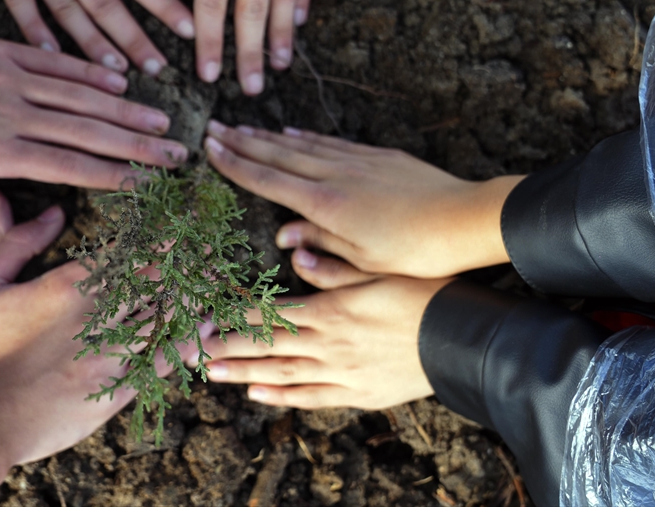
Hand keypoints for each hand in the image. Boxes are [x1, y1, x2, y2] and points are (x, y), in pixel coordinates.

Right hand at [0, 0, 194, 74]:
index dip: (163, 6)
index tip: (185, 32)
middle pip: (105, 8)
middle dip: (133, 41)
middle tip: (155, 70)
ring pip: (66, 14)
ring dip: (91, 46)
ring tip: (113, 74)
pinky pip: (19, 6)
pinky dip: (34, 32)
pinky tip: (50, 56)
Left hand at [0, 27, 189, 243]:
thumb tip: (10, 237)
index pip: (67, 165)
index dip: (112, 174)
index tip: (148, 183)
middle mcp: (11, 112)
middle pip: (87, 130)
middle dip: (137, 143)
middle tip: (176, 153)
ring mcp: (11, 76)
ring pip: (79, 94)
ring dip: (125, 107)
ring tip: (161, 120)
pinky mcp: (5, 49)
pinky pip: (56, 61)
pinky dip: (91, 71)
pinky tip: (121, 79)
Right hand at [0, 206, 198, 464]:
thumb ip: (15, 244)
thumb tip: (51, 213)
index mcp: (67, 287)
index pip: (127, 253)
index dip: (160, 238)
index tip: (183, 224)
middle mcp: (98, 319)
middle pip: (156, 283)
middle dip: (187, 264)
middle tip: (214, 248)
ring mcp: (111, 356)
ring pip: (166, 320)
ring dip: (194, 299)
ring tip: (218, 282)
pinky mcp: (116, 391)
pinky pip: (162, 362)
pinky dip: (187, 343)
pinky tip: (204, 331)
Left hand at [199, 258, 450, 409]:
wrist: (464, 341)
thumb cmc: (425, 295)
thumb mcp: (379, 271)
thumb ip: (335, 267)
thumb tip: (296, 256)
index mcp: (331, 310)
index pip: (271, 312)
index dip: (234, 314)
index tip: (204, 315)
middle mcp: (329, 345)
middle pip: (267, 346)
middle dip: (226, 347)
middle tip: (189, 352)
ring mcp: (342, 373)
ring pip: (282, 374)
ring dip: (243, 373)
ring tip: (210, 373)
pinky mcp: (359, 394)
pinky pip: (312, 398)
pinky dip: (282, 397)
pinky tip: (257, 394)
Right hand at [204, 122, 522, 277]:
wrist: (464, 220)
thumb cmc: (414, 253)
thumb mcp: (361, 263)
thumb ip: (319, 250)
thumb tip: (285, 238)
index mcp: (326, 205)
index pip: (268, 180)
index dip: (235, 164)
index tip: (210, 149)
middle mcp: (335, 175)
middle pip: (278, 154)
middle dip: (242, 142)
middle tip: (213, 128)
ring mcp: (357, 161)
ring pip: (302, 144)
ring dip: (268, 136)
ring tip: (242, 127)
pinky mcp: (378, 156)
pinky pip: (331, 142)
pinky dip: (306, 137)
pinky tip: (293, 132)